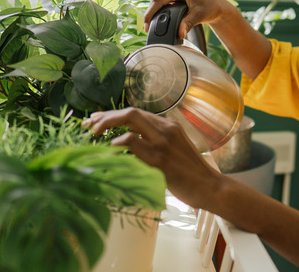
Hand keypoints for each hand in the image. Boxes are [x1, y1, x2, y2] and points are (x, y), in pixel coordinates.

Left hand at [82, 107, 221, 209]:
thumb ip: (155, 143)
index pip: (136, 113)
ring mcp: (163, 142)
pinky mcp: (160, 158)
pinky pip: (133, 142)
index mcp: (169, 126)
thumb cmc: (190, 173)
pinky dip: (117, 143)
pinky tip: (110, 149)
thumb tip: (127, 145)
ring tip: (94, 135)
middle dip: (106, 117)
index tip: (96, 121)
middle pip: (130, 112)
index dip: (112, 115)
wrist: (209, 186)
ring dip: (107, 125)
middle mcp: (166, 129)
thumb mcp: (174, 151)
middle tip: (89, 126)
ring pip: (130, 120)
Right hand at [144, 0, 234, 39]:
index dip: (150, 13)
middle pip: (156, 2)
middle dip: (151, 16)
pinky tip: (157, 24)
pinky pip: (161, 5)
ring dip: (154, 16)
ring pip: (157, 4)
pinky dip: (159, 14)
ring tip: (151, 29)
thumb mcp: (199, 15)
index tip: (147, 26)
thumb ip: (188, 24)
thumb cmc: (210, 7)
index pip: (158, 0)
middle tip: (148, 31)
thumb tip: (180, 34)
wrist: (215, 5)